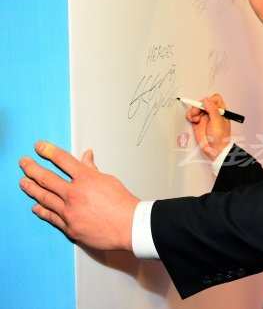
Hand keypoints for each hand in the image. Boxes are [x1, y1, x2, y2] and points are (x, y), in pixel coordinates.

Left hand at [19, 141, 139, 250]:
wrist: (129, 226)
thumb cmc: (122, 203)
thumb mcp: (108, 180)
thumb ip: (92, 169)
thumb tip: (86, 157)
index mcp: (86, 179)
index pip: (63, 160)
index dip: (49, 151)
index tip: (39, 147)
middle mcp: (74, 193)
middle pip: (47, 178)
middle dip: (32, 168)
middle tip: (24, 163)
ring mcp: (70, 211)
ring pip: (45, 198)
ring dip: (31, 189)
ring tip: (23, 182)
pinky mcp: (69, 227)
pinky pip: (51, 217)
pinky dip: (42, 211)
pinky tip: (35, 207)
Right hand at [185, 93, 231, 160]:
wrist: (214, 150)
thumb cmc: (221, 138)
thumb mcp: (218, 122)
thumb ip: (212, 110)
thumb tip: (206, 100)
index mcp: (220, 111)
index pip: (215, 99)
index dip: (209, 100)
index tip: (205, 106)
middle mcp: (212, 113)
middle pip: (203, 103)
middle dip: (198, 106)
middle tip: (196, 111)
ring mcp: (204, 118)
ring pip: (196, 108)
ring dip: (193, 111)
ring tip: (194, 117)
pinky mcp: (197, 123)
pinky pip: (192, 116)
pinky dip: (190, 116)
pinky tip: (192, 119)